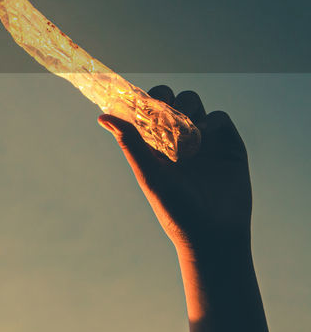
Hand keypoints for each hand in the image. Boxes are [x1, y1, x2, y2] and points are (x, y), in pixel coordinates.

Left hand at [99, 86, 250, 257]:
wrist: (212, 233)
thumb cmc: (175, 209)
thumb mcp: (149, 173)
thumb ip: (130, 142)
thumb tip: (102, 117)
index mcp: (156, 143)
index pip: (148, 109)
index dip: (144, 100)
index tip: (142, 101)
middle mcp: (179, 138)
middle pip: (172, 100)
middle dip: (167, 98)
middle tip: (164, 109)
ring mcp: (204, 140)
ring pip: (194, 104)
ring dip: (187, 107)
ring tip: (184, 131)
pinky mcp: (228, 145)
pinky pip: (220, 119)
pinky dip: (211, 121)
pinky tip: (203, 136)